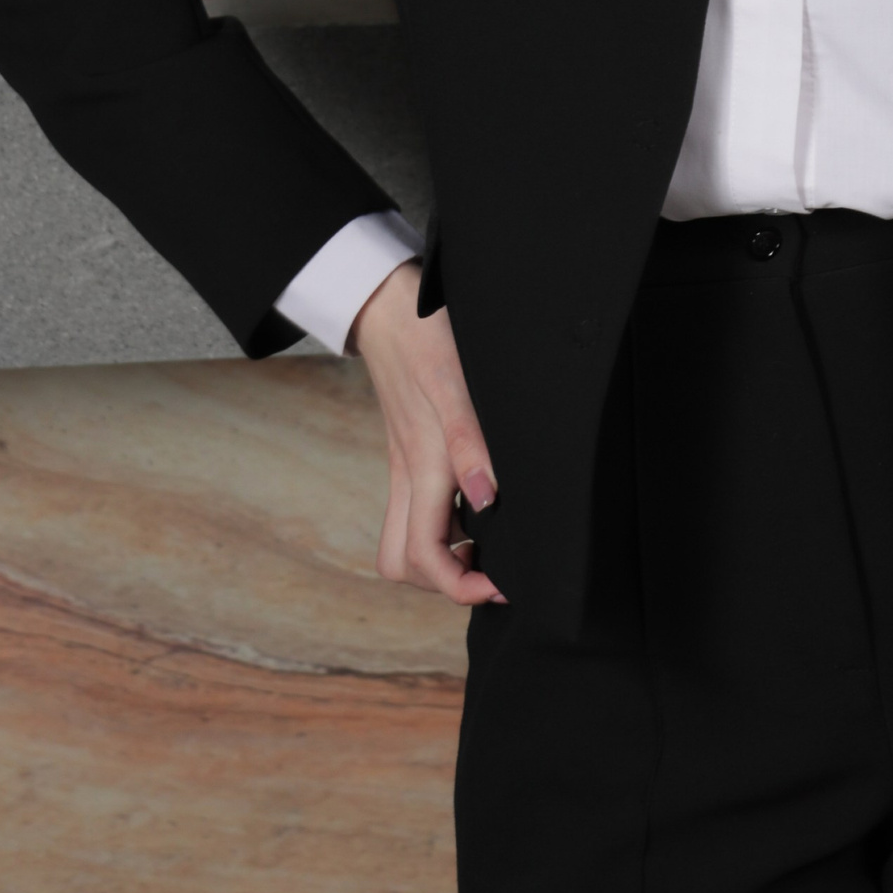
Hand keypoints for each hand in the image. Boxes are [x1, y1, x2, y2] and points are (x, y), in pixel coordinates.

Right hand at [348, 260, 506, 608]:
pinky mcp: (407, 452)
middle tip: (496, 568)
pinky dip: (443, 524)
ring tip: (489, 540)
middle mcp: (407, 474)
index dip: (461, 588)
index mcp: (422, 465)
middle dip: (446, 582)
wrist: (389, 303)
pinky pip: (415, 509)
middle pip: (404, 564)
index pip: (424, 558)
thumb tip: (485, 503)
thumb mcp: (457, 384)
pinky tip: (478, 502)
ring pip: (404, 539)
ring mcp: (403, 465)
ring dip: (442, 556)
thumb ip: (470, 443)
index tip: (504, 585)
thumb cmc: (428, 336)